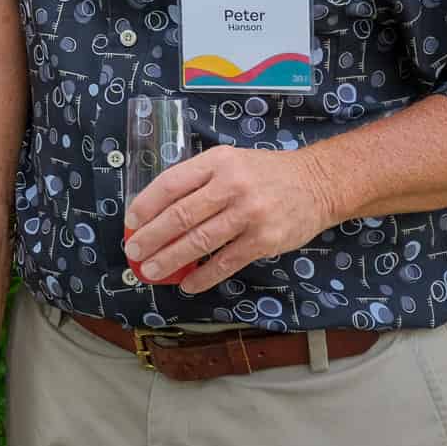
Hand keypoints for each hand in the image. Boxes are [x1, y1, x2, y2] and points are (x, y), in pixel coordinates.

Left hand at [122, 145, 340, 292]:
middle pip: (181, 215)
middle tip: (133, 252)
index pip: (171, 183)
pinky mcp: (265, 240)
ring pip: (200, 241)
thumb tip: (158, 211)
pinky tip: (187, 283)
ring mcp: (250, 213)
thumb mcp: (229, 162)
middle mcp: (232, 185)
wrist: (317, 183)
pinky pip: (226, 262)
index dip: (146, 204)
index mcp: (217, 162)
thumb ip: (198, 180)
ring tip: (151, 271)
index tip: (130, 222)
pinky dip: (203, 275)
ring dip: (170, 259)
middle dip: (152, 237)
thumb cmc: (263, 173)